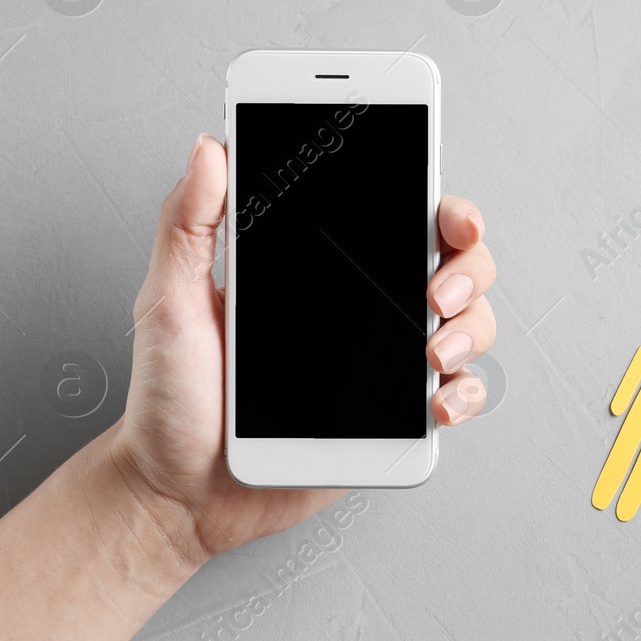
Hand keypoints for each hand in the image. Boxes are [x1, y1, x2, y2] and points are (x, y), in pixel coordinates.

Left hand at [110, 134, 496, 562]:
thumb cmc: (171, 397)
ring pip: (471, 325)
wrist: (174, 490)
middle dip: (469, 269)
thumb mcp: (169, 300)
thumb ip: (188, 223)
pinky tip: (438, 401)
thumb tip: (208, 150)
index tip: (449, 215)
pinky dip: (466, 393)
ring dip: (470, 330)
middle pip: (457, 266)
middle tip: (437, 292)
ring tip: (433, 351)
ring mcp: (388, 364)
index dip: (443, 209)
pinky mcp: (394, 420)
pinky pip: (458, 395)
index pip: (402, 217)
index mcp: (324, 268)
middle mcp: (368, 309)